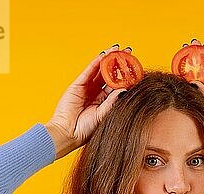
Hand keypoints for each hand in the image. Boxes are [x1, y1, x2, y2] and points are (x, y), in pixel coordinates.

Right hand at [44, 44, 129, 158]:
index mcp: (104, 102)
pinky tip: (104, 55)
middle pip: (109, 75)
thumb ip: (113, 102)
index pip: (117, 85)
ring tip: (118, 49)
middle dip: (118, 63)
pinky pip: (89, 71)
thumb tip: (125, 90)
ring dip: (108, 59)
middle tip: (128, 53)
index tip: (135, 68)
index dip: (125, 76)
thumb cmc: (86, 130)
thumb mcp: (103, 115)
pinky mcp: (77, 85)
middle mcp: (96, 93)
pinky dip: (96, 62)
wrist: (68, 133)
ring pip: (99, 70)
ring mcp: (87, 88)